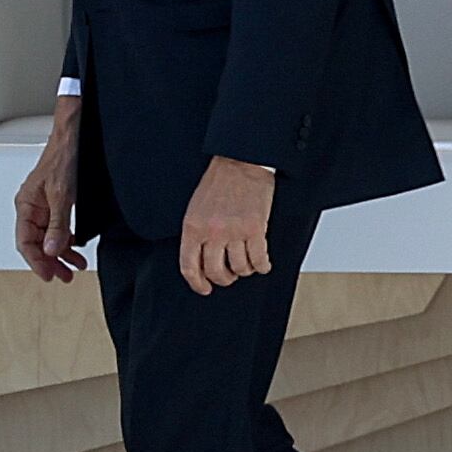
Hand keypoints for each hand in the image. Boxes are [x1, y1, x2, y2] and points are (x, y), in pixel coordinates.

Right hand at [15, 96, 86, 281]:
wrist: (74, 136)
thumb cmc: (63, 158)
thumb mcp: (62, 195)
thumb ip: (58, 224)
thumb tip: (52, 249)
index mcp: (25, 206)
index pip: (26, 243)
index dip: (37, 262)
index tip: (49, 276)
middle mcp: (32, 208)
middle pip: (36, 244)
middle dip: (51, 262)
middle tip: (65, 277)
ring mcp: (44, 206)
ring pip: (49, 238)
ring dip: (61, 253)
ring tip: (76, 266)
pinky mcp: (56, 203)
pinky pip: (58, 228)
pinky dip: (68, 240)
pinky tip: (77, 247)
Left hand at [179, 157, 277, 296]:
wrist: (241, 163)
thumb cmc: (217, 184)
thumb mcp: (195, 209)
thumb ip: (196, 234)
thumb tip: (199, 261)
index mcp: (192, 228)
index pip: (189, 266)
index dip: (197, 283)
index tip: (204, 289)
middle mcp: (212, 233)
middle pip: (216, 272)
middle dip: (223, 279)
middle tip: (228, 277)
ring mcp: (234, 232)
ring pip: (239, 268)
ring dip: (243, 271)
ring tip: (245, 266)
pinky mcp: (256, 229)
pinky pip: (258, 259)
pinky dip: (261, 266)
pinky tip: (262, 264)